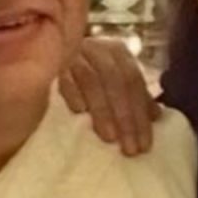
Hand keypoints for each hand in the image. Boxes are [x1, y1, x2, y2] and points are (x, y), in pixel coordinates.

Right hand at [59, 38, 160, 154]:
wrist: (40, 49)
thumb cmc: (85, 77)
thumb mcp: (113, 83)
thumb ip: (134, 96)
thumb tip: (157, 116)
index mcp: (117, 52)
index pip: (134, 83)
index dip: (141, 115)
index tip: (144, 145)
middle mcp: (97, 48)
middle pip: (117, 82)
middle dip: (126, 117)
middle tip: (130, 149)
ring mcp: (73, 53)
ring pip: (92, 80)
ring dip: (102, 110)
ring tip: (109, 138)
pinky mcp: (51, 60)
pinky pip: (63, 75)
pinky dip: (72, 92)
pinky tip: (78, 111)